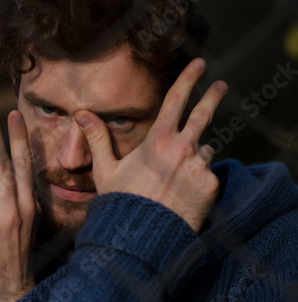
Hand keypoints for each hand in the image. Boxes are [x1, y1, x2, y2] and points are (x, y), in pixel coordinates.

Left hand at [0, 104, 35, 301]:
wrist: (9, 294)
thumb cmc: (17, 258)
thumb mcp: (26, 227)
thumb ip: (18, 201)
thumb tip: (5, 178)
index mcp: (28, 206)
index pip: (26, 165)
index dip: (19, 138)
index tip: (14, 115)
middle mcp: (12, 209)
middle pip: (2, 164)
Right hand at [74, 59, 227, 232]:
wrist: (144, 237)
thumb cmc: (122, 202)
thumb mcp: (106, 170)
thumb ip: (97, 139)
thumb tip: (81, 113)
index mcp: (157, 140)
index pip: (175, 101)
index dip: (187, 79)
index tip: (199, 64)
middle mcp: (182, 148)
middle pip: (202, 114)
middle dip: (212, 96)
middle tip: (221, 85)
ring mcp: (199, 166)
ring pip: (204, 149)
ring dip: (195, 153)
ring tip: (177, 174)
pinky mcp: (210, 185)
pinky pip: (208, 172)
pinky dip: (199, 175)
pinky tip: (183, 191)